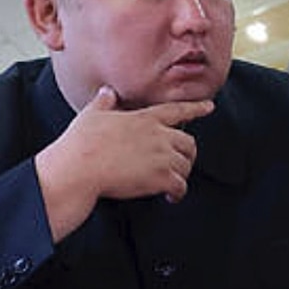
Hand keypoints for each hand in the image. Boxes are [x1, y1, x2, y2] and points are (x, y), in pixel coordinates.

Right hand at [36, 86, 214, 240]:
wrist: (79, 169)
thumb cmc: (81, 143)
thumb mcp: (92, 115)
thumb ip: (103, 102)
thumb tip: (107, 91)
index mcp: (144, 118)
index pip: (177, 110)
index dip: (195, 108)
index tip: (209, 106)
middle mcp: (158, 135)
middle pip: (188, 142)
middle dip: (187, 154)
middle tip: (180, 163)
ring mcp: (161, 156)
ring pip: (186, 165)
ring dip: (181, 175)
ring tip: (170, 183)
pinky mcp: (160, 178)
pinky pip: (180, 186)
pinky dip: (178, 193)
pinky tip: (170, 197)